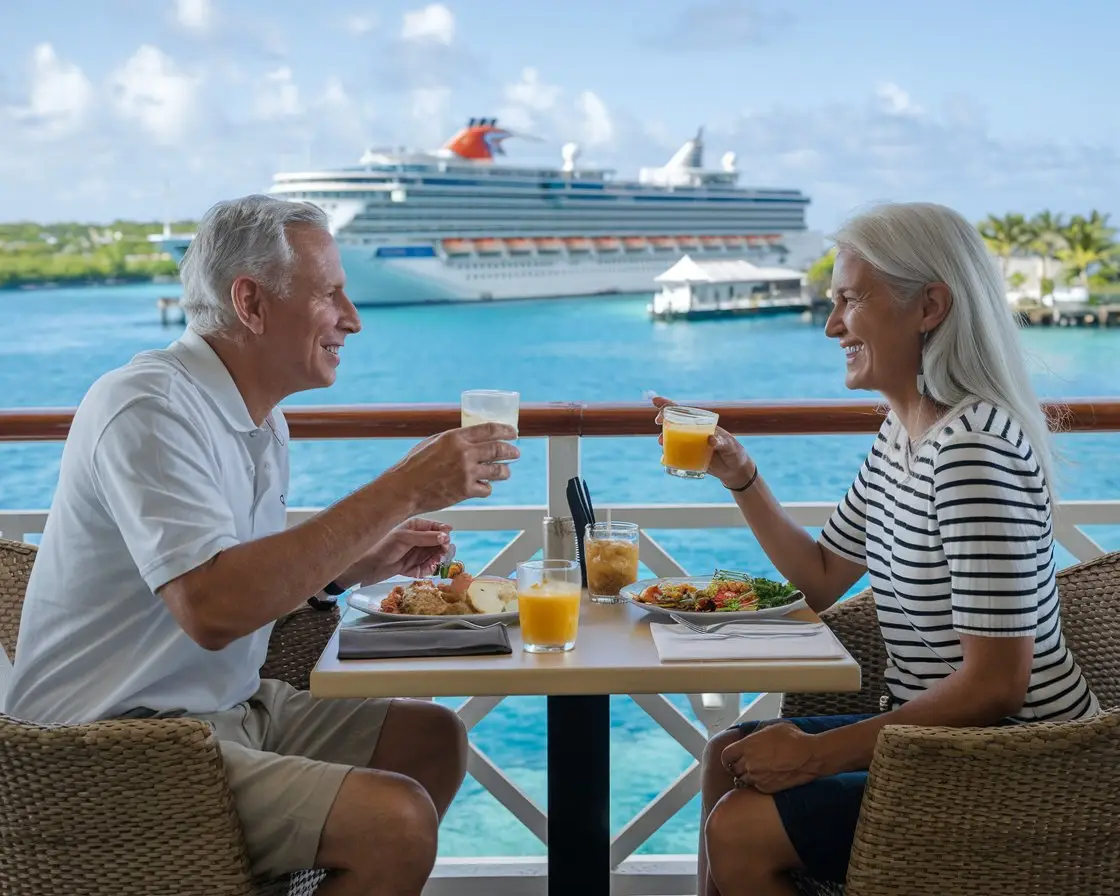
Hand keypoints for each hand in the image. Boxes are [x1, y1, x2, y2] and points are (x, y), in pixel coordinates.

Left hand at [344, 518, 454, 586]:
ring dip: (434, 562)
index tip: (446, 543)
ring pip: (434, 557)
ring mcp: (416, 553)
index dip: (444, 535)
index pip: (437, 528)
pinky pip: (426, 568)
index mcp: (416, 526)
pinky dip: (426, 570)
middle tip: (439, 556)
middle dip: (441, 551)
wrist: (368, 566)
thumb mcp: (405, 538)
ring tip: (430, 565)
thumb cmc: (382, 546)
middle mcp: (418, 539)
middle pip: (439, 544)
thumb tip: (445, 536)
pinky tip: (422, 570)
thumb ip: (426, 537)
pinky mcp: (413, 566)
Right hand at [389, 423, 519, 513]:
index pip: (489, 430)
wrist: (404, 488)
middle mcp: (464, 453)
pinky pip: (487, 488)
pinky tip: (485, 486)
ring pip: (498, 470)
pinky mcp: (466, 490)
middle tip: (516, 452)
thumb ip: (453, 440)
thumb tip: (470, 438)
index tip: (513, 432)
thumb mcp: (433, 443)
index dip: (505, 430)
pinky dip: (487, 487)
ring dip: (505, 470)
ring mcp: (466, 472)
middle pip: (498, 449)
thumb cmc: (414, 465)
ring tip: (506, 471)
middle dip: (511, 451)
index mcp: (455, 437)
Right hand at [651, 395, 755, 488]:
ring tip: (661, 442)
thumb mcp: (730, 446)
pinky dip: (667, 456)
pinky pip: (675, 455)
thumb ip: (721, 442)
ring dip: (664, 438)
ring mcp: (690, 445)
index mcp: (702, 423)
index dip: (668, 405)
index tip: (655, 401)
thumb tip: (710, 439)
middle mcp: (693, 432)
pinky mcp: (688, 458)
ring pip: (672, 438)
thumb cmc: (734, 453)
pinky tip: (664, 459)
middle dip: (663, 419)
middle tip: (658, 422)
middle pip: (673, 422)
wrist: (734, 471)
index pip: (683, 411)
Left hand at [721, 721, 821, 792]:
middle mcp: (748, 763)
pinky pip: (757, 787)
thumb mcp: (771, 728)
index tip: (732, 759)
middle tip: (748, 765)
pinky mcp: (767, 788)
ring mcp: (757, 777)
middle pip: (734, 770)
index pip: (725, 756)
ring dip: (749, 776)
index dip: (728, 758)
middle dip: (739, 767)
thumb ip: (756, 734)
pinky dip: (760, 784)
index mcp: (747, 746)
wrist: (810, 756)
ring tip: (760, 772)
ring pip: (744, 780)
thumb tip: (752, 736)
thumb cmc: (794, 739)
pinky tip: (769, 778)